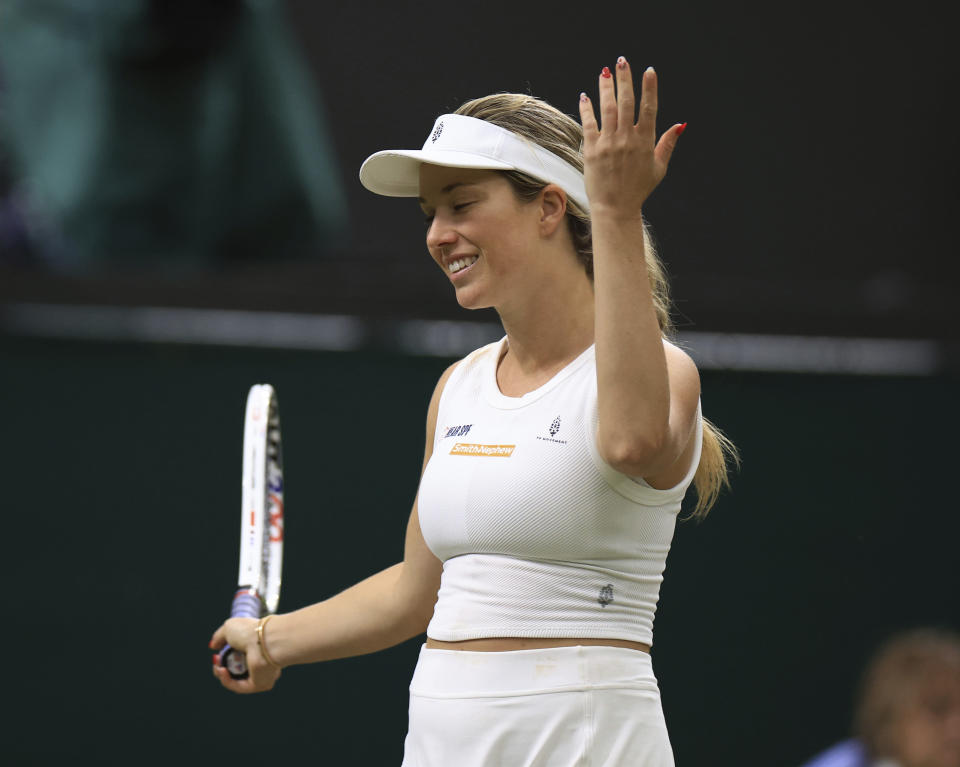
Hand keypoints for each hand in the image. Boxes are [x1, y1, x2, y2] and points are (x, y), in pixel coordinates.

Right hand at [209, 617, 281, 693]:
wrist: (264, 640)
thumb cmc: (250, 631)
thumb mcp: (229, 627)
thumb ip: (219, 637)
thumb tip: (213, 646)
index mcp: (256, 645)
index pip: (238, 655)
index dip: (223, 656)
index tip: (216, 652)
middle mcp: (260, 659)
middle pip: (235, 669)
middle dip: (221, 665)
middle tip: (216, 659)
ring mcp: (261, 672)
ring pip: (236, 680)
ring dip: (222, 674)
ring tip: (218, 666)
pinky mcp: (261, 683)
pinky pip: (240, 687)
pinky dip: (227, 681)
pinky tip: (222, 671)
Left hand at [578, 57, 684, 216]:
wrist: (615, 209)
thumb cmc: (638, 189)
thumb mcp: (658, 168)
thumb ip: (667, 144)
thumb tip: (681, 125)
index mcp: (645, 142)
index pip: (649, 108)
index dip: (649, 88)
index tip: (648, 70)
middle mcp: (627, 139)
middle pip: (626, 102)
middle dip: (624, 79)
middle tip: (621, 61)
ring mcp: (609, 144)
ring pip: (607, 109)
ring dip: (605, 88)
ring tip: (604, 72)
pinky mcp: (592, 151)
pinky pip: (589, 124)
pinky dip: (587, 109)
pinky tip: (585, 96)